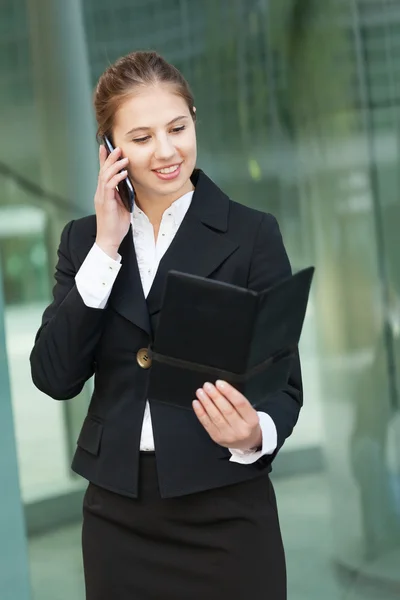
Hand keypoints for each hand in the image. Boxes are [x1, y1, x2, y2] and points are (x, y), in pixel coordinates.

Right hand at [94, 144, 130, 258]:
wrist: (109, 239)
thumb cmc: (115, 226)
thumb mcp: (122, 207)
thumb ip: (122, 195)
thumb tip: (128, 185)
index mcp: (103, 194)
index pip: (103, 173)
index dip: (104, 160)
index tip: (106, 147)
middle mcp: (100, 193)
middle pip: (103, 171)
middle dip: (109, 158)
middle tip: (116, 147)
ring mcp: (101, 197)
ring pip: (105, 176)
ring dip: (114, 165)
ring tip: (122, 157)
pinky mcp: (105, 203)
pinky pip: (109, 186)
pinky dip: (116, 178)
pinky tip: (123, 173)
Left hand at [193, 380, 261, 450]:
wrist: (247, 442)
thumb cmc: (247, 422)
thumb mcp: (249, 411)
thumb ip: (237, 401)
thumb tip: (219, 387)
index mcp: (252, 420)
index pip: (240, 403)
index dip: (229, 392)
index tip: (219, 383)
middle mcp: (241, 429)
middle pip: (227, 410)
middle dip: (215, 396)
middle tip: (207, 385)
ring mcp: (229, 435)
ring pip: (216, 417)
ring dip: (206, 403)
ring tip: (200, 392)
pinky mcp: (217, 438)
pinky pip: (207, 424)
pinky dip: (200, 413)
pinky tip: (196, 403)